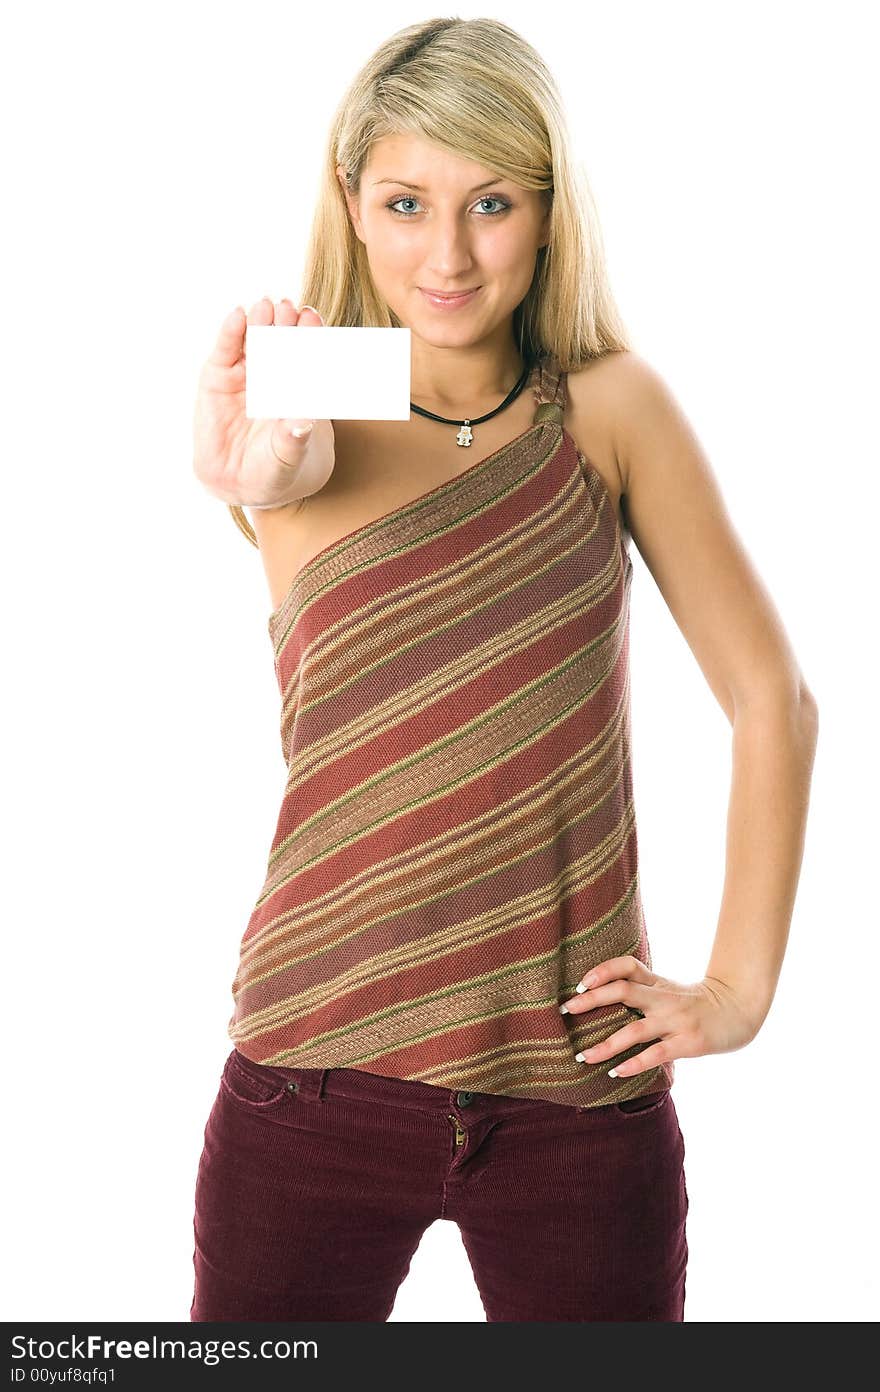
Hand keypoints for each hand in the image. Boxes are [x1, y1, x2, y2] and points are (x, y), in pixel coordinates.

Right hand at [192, 297, 335, 508]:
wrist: (237, 483)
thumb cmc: (273, 468)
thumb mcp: (286, 457)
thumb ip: (293, 439)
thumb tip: (305, 423)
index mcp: (298, 388)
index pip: (306, 356)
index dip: (310, 336)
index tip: (312, 319)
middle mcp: (274, 375)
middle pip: (281, 342)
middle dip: (285, 323)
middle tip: (289, 308)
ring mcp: (246, 373)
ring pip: (254, 340)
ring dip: (260, 321)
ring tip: (266, 307)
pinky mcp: (218, 376)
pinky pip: (226, 350)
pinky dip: (231, 331)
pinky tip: (238, 316)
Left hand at [558, 955, 759, 1077]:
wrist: (738, 1010)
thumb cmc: (694, 1003)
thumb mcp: (668, 989)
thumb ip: (640, 990)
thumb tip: (599, 996)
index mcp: (657, 983)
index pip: (627, 965)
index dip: (603, 970)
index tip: (581, 983)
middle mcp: (663, 998)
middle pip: (623, 991)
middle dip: (591, 1000)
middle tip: (565, 1010)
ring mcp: (676, 1020)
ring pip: (634, 1029)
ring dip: (605, 1045)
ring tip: (583, 1056)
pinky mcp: (688, 1043)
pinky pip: (656, 1053)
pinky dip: (634, 1063)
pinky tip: (615, 1071)